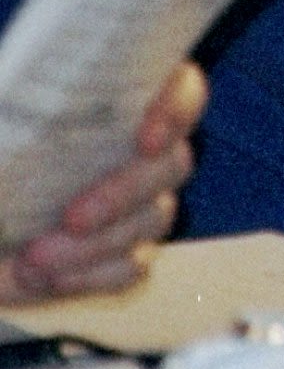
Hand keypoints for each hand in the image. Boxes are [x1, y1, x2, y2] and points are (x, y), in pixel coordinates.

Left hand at [4, 63, 204, 301]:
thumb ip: (22, 120)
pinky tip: (45, 277)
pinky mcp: (116, 253)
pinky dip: (90, 276)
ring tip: (34, 259)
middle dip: (123, 195)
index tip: (146, 141)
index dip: (177, 110)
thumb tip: (20, 118)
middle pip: (172, 164)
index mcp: (116, 101)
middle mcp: (135, 148)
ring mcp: (134, 202)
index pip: (181, 91)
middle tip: (74, 218)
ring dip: (96, 245)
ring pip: (153, 220)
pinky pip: (131, 267)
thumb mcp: (5, 128)